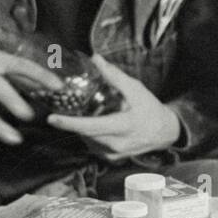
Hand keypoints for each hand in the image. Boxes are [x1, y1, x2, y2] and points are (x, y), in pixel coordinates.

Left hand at [46, 55, 180, 160]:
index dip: (69, 123)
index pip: (92, 127)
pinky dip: (89, 134)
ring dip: (81, 127)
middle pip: (85, 133)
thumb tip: (95, 59)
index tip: (52, 118)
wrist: (165, 132)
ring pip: (87, 140)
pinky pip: (92, 145)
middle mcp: (117, 143)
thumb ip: (114, 76)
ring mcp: (114, 153)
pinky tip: (95, 125)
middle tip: (62, 110)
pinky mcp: (112, 158)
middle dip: (71, 122)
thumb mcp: (136, 89)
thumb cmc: (150, 109)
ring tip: (86, 115)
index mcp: (124, 126)